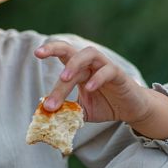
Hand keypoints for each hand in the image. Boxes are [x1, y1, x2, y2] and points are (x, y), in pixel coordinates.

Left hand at [34, 41, 167, 138]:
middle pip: (71, 52)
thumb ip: (66, 111)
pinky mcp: (119, 75)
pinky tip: (89, 88)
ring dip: (75, 63)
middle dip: (54, 50)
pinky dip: (97, 78)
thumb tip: (46, 118)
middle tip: (39, 56)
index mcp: (79, 70)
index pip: (63, 53)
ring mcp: (105, 67)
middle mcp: (90, 64)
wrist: (131, 110)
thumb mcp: (82, 111)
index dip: (50, 49)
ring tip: (64, 77)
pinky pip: (108, 71)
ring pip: (89, 54)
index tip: (36, 53)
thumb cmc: (106, 105)